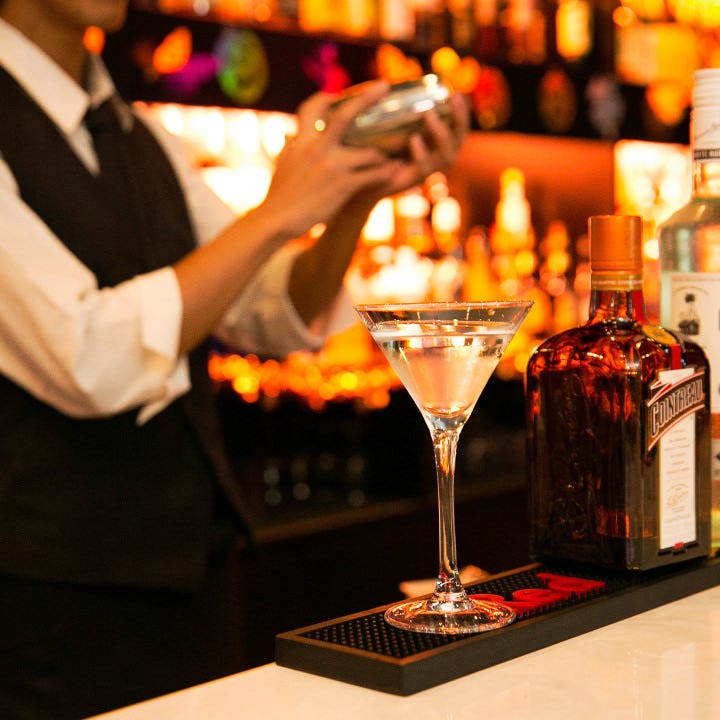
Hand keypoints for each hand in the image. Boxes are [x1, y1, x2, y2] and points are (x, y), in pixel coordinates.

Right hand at [257, 81, 408, 239]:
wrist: (277, 219)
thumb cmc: (279, 195)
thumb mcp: (283, 163)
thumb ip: (292, 146)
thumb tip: (290, 135)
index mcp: (302, 140)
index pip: (312, 107)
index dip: (326, 97)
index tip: (337, 95)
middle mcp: (318, 148)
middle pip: (346, 115)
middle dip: (367, 97)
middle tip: (384, 85)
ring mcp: (332, 166)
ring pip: (369, 151)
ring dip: (384, 153)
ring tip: (396, 152)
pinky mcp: (343, 185)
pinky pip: (372, 175)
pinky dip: (386, 172)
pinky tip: (396, 170)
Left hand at [351, 90, 469, 207]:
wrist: (362, 179)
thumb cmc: (375, 149)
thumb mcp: (385, 127)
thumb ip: (392, 111)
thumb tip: (383, 84)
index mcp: (434, 140)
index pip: (457, 125)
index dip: (462, 110)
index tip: (456, 92)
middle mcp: (435, 155)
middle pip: (459, 139)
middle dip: (460, 118)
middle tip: (454, 98)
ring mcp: (426, 169)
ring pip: (447, 155)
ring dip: (441, 133)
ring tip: (429, 115)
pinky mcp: (413, 180)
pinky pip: (424, 168)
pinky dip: (421, 153)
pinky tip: (414, 139)